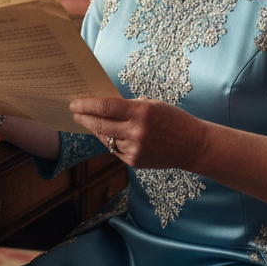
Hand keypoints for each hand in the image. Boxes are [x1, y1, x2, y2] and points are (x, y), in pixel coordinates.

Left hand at [69, 95, 210, 169]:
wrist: (192, 145)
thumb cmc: (173, 120)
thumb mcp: (152, 104)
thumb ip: (129, 106)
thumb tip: (103, 107)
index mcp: (141, 112)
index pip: (105, 107)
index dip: (86, 105)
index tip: (74, 103)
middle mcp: (136, 131)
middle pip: (100, 124)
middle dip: (83, 118)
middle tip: (74, 112)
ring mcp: (135, 149)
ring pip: (106, 138)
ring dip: (96, 129)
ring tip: (89, 122)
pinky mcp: (134, 162)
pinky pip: (115, 149)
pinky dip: (110, 140)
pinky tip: (108, 134)